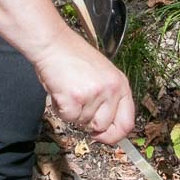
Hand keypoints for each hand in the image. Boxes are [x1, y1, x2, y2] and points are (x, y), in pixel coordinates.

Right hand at [33, 29, 133, 144]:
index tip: (102, 135)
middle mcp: (111, 90)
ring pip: (83, 123)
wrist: (53, 44)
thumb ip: (109, 99)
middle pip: (103, 126)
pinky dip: (60, 109)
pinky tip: (60, 92)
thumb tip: (105, 129)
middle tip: (79, 105)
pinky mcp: (76, 98)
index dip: (113, 135)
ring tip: (69, 90)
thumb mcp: (102, 75)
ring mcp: (95, 94)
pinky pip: (67, 118)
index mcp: (121, 84)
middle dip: (88, 122)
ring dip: (72, 112)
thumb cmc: (73, 58)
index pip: (127, 123)